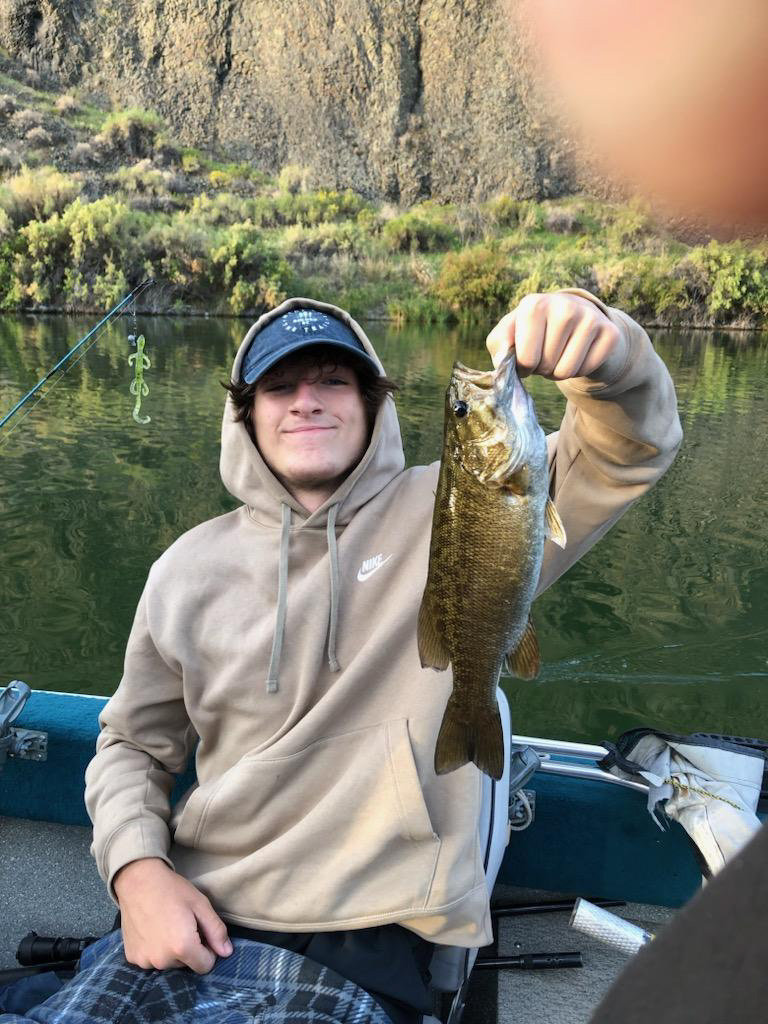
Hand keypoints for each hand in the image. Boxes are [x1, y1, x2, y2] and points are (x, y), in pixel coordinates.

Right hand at [113, 858, 232, 973]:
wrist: (138, 881)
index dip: (208, 950)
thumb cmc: (173, 890)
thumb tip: (227, 953)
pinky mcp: (132, 957)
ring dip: (171, 951)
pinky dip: (154, 949)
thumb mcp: (201, 905)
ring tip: (165, 926)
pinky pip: (151, 960)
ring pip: (168, 963)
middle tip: (181, 924)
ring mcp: (144, 961)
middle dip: (188, 949)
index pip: (205, 966)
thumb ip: (216, 931)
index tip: (200, 932)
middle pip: (186, 965)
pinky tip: (151, 930)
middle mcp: (162, 961)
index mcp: (183, 948)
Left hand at [486, 292, 623, 379]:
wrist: (574, 319)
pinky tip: (577, 354)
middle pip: (547, 366)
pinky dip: (580, 370)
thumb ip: (499, 345)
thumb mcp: (510, 334)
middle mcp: (564, 305)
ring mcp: (590, 317)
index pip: (526, 359)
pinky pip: (587, 369)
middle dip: (543, 369)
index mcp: (534, 304)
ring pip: (567, 371)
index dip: (524, 368)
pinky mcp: (610, 332)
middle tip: (546, 355)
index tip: (526, 359)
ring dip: (559, 372)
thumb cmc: (534, 331)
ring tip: (559, 355)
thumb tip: (503, 362)